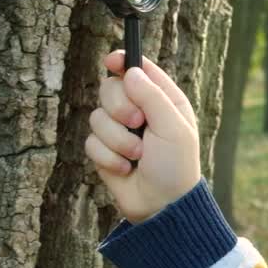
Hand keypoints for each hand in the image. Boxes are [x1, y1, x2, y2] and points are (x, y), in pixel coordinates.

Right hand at [84, 51, 201, 223]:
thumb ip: (152, 97)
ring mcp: (120, 130)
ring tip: (137, 156)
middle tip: (137, 124)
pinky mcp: (104, 150)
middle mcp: (140, 111)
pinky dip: (108, 157)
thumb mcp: (172, 128)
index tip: (111, 61)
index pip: (139, 70)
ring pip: (96, 116)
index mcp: (163, 100)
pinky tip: (125, 169)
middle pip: (110, 88)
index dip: (122, 62)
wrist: (162, 206)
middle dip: (120, 107)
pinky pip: (90, 141)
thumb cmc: (176, 166)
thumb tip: (130, 72)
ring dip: (117, 140)